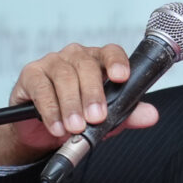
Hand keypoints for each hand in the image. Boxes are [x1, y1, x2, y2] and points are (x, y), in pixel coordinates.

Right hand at [0, 43, 158, 165]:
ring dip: (71, 105)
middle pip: (86, 66)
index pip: (111, 52)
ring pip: (64, 77)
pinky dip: (50, 110)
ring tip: (76, 127)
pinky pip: (41, 89)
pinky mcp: (31, 74)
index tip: (122, 77)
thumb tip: (151, 115)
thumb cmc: (80, 116)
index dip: (117, 62)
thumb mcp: (107, 118)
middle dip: (93, 94)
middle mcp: (76, 56)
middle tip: (96, 117)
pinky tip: (56, 126)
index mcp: (99, 61)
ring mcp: (52, 62)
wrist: (43, 130)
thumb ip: (128, 114)